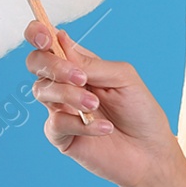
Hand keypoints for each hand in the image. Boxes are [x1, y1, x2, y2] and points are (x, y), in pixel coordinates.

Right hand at [23, 22, 180, 186]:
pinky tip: (104, 127)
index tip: (44, 37)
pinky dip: (82, 124)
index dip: (38, 34)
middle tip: (80, 78)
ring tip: (95, 104)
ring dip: (70, 95)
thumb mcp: (123, 77)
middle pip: (36, 64)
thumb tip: (61, 40)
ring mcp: (61, 110)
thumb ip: (91, 63)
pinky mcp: (61, 136)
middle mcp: (65, 84)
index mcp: (80, 64)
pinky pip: (57, 123)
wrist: (149, 152)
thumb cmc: (140, 110)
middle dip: (52, 66)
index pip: (49, 43)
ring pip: (42, 91)